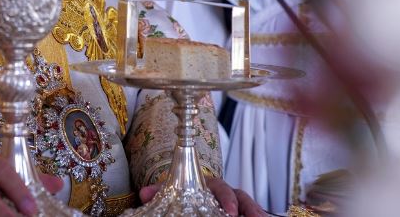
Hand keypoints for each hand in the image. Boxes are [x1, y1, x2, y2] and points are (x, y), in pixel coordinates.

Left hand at [139, 177, 263, 216]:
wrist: (187, 197)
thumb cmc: (183, 194)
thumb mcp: (173, 193)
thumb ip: (161, 193)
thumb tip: (143, 193)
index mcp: (209, 185)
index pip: (221, 188)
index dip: (227, 199)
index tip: (230, 212)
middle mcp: (225, 192)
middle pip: (241, 197)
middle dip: (248, 208)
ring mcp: (234, 203)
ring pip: (248, 205)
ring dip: (255, 212)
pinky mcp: (238, 210)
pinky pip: (250, 211)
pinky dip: (256, 214)